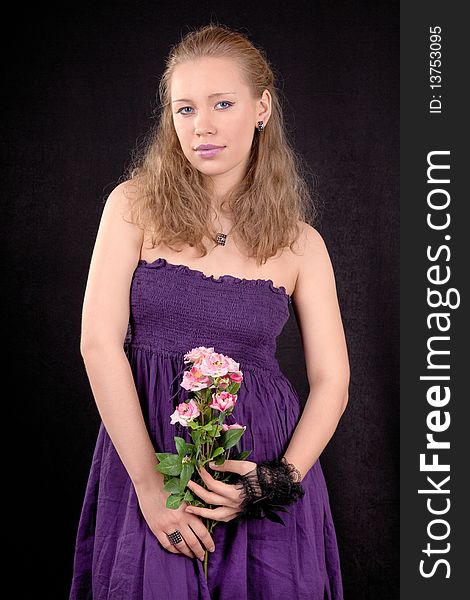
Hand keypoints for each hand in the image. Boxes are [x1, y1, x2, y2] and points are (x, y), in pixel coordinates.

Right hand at [136, 485, 215, 561]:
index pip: (203, 532)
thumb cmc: (169, 484)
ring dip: (187, 553)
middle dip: (199, 551)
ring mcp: (167, 526)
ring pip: (180, 545)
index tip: (211, 548)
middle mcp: (179, 521)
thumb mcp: (184, 495)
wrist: (150, 481)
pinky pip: (167, 544)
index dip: (208, 542)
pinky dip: (173, 550)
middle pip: (193, 542)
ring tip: (191, 556)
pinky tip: (177, 551)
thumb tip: (201, 521)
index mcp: (188, 512)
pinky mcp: (156, 528)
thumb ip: (192, 508)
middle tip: (202, 556)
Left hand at [186, 457, 304, 523]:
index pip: (213, 486)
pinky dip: (213, 517)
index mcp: (235, 493)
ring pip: (214, 516)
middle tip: (187, 485)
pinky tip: (207, 513)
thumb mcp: (245, 466)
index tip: (198, 468)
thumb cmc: (261, 475)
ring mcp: (236, 511)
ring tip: (189, 509)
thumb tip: (211, 465)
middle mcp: (234, 505)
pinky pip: (223, 519)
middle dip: (196, 492)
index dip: (203, 476)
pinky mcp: (239, 513)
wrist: (276, 487)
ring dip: (200, 512)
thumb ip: (227, 465)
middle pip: (209, 500)